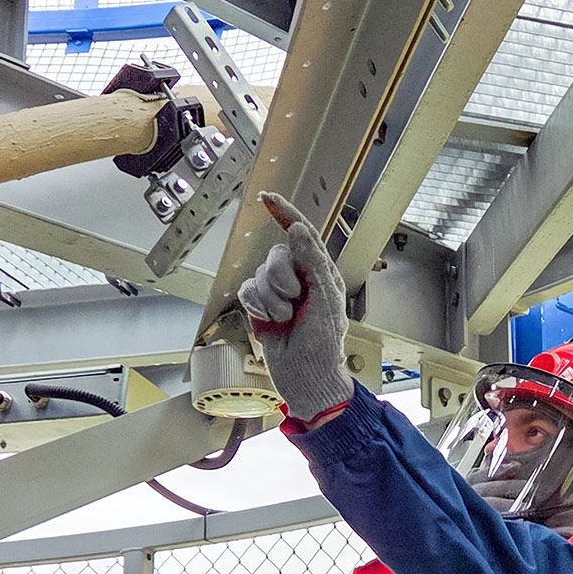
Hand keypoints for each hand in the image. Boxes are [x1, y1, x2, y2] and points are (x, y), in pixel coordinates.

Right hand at [238, 192, 354, 420]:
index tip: (268, 198)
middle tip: (294, 300)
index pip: (303, 235)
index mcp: (320, 272)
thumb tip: (297, 229)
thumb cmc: (324, 343)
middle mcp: (299, 277)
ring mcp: (278, 292)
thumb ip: (311, 261)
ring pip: (259, 274)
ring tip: (286, 319)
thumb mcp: (325, 299)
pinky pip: (247, 290)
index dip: (285, 214)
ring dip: (271, 299)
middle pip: (276, 255)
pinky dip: (257, 306)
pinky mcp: (260, 306)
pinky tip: (269, 322)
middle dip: (280, 277)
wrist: (305, 375)